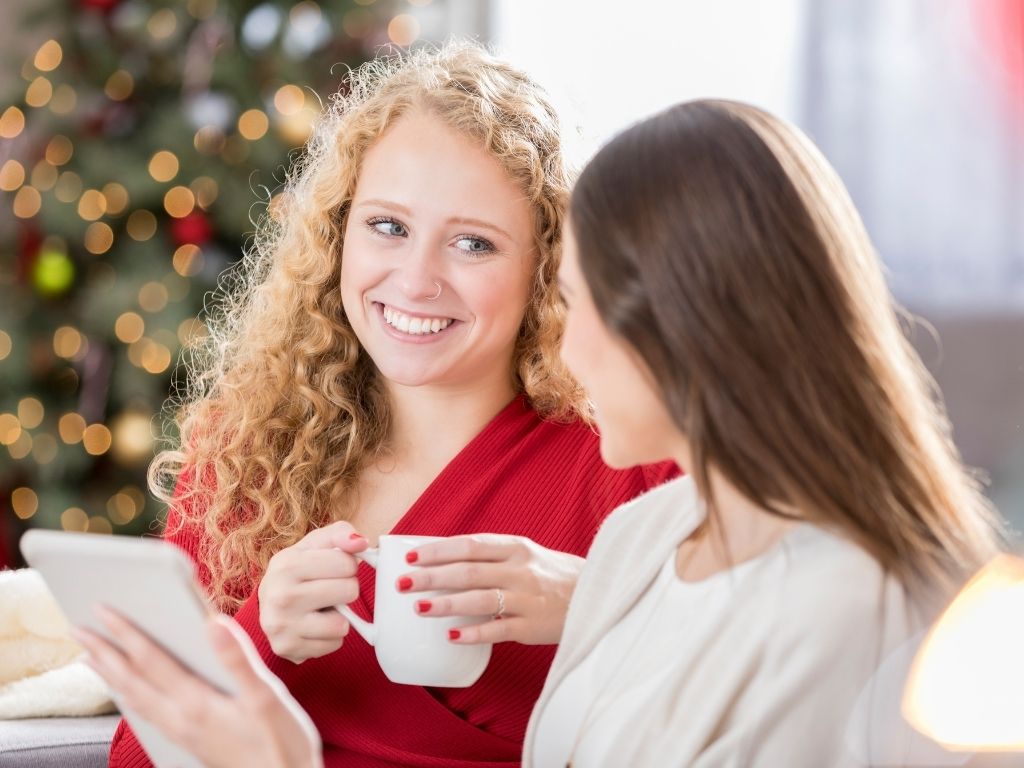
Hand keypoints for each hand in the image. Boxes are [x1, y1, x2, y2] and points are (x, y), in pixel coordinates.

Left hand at [74, 608, 322, 767]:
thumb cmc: (281, 744)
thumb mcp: (266, 699)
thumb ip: (237, 660)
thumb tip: (213, 623)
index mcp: (196, 703)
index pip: (151, 661)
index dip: (126, 633)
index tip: (103, 610)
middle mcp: (181, 718)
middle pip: (131, 681)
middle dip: (104, 653)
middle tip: (79, 630)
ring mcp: (182, 733)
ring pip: (135, 700)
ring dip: (111, 676)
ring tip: (91, 659)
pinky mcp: (189, 742)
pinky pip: (146, 714)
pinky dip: (129, 697)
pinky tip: (129, 694)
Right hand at [258, 521, 368, 662]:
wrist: (268, 603)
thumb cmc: (299, 569)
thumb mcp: (316, 543)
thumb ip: (341, 534)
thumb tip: (361, 542)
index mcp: (286, 564)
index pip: (346, 563)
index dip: (348, 565)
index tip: (334, 569)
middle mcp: (280, 595)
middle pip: (349, 591)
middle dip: (346, 589)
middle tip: (329, 589)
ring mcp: (281, 625)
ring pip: (342, 624)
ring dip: (339, 616)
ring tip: (321, 608)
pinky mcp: (288, 648)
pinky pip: (334, 644)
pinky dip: (330, 636)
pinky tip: (314, 626)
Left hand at [398, 535, 583, 645]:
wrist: (595, 594)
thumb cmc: (551, 574)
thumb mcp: (525, 554)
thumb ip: (491, 556)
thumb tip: (444, 560)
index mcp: (515, 548)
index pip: (469, 545)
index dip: (438, 551)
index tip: (411, 556)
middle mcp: (519, 570)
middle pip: (468, 571)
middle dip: (432, 577)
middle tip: (403, 583)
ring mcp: (526, 598)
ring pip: (479, 599)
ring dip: (446, 604)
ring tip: (419, 608)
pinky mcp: (531, 626)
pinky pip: (497, 630)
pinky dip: (473, 633)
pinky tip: (451, 636)